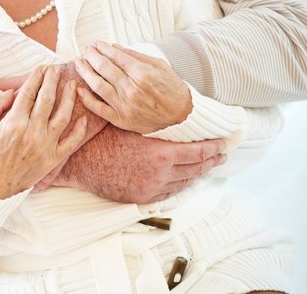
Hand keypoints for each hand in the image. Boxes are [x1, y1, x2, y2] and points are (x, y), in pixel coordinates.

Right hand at [0, 65, 86, 198]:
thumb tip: (10, 92)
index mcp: (14, 124)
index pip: (28, 93)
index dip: (36, 78)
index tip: (41, 68)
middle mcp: (32, 133)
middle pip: (47, 99)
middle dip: (52, 81)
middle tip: (56, 69)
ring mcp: (45, 146)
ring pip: (62, 116)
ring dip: (69, 98)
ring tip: (73, 85)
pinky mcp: (53, 160)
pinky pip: (71, 143)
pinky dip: (79, 130)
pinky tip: (83, 118)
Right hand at [54, 125, 226, 202]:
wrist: (83, 161)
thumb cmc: (105, 136)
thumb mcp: (133, 124)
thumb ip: (155, 123)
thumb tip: (173, 110)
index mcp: (159, 153)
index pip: (196, 152)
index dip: (212, 148)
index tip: (223, 143)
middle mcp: (159, 174)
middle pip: (194, 169)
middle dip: (211, 161)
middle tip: (222, 154)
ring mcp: (151, 188)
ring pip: (183, 182)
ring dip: (198, 173)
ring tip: (208, 165)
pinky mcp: (142, 197)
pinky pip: (169, 192)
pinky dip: (181, 183)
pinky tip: (186, 177)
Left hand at [75, 42, 191, 132]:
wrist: (181, 113)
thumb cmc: (170, 86)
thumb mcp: (157, 64)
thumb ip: (134, 55)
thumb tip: (113, 46)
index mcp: (141, 73)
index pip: (114, 56)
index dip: (102, 48)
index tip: (95, 43)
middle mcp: (132, 89)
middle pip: (103, 68)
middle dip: (91, 56)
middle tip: (85, 49)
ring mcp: (125, 106)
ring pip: (97, 86)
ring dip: (85, 72)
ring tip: (79, 63)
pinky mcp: (122, 120)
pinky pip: (99, 109)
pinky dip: (87, 99)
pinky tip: (79, 88)